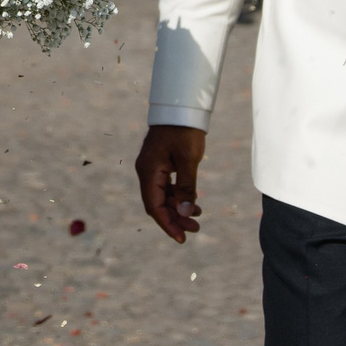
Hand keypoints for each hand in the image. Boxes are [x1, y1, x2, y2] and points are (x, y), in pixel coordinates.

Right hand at [133, 124, 206, 244]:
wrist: (181, 107)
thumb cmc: (184, 130)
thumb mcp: (189, 160)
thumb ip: (186, 187)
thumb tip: (185, 212)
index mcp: (149, 171)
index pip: (154, 206)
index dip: (167, 224)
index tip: (181, 238)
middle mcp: (147, 172)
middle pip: (158, 204)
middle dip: (175, 218)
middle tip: (195, 229)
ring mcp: (152, 168)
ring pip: (163, 196)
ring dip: (178, 208)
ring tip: (198, 217)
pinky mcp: (161, 164)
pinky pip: (167, 187)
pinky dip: (179, 196)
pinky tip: (194, 202)